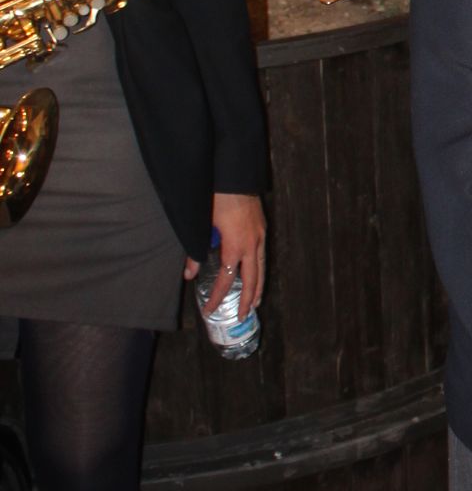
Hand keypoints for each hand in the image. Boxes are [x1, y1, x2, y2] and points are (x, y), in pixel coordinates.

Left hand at [183, 191, 266, 317]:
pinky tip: (256, 273)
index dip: (218, 296)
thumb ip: (195, 251)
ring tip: (256, 301)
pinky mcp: (261, 227)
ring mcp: (260, 234)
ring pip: (261, 268)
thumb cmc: (216, 197)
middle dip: (248, 299)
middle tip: (244, 316)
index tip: (211, 309)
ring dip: (258, 287)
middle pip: (252, 279)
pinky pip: (262, 255)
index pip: (226, 278)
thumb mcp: (201, 225)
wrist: (234, 174)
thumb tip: (189, 273)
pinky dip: (259, 269)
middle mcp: (252, 242)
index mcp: (236, 245)